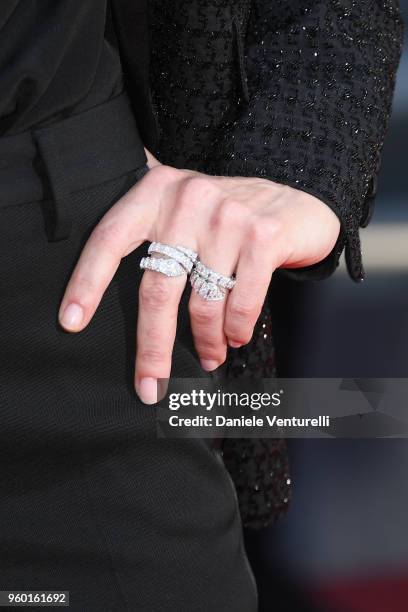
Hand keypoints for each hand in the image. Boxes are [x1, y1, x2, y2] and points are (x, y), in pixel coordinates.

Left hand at [58, 158, 339, 402]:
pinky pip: (240, 304)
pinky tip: (234, 339)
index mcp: (157, 192)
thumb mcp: (184, 207)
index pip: (110, 239)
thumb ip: (148, 224)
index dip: (87, 282)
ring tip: (209, 358)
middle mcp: (189, 199)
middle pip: (157, 289)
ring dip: (206, 342)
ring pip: (202, 304)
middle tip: (150, 387)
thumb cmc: (230, 216)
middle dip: (152, 347)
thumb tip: (102, 277)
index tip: (71, 323)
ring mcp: (228, 217)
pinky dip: (236, 330)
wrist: (297, 204)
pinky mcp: (263, 237)